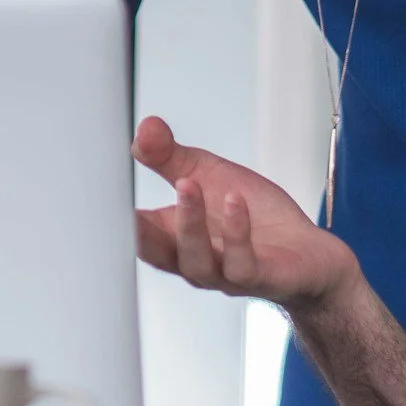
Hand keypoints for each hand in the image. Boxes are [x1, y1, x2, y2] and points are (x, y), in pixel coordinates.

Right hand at [133, 116, 358, 309]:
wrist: (309, 255)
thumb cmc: (256, 220)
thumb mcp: (208, 176)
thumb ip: (170, 156)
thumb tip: (145, 128)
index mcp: (174, 237)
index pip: (133, 232)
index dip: (112, 217)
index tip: (96, 189)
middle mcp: (193, 261)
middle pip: (155, 253)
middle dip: (139, 229)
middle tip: (125, 201)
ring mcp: (225, 273)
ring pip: (195, 261)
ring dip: (189, 223)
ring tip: (187, 184)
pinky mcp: (260, 277)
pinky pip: (241, 263)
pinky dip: (235, 233)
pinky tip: (233, 202)